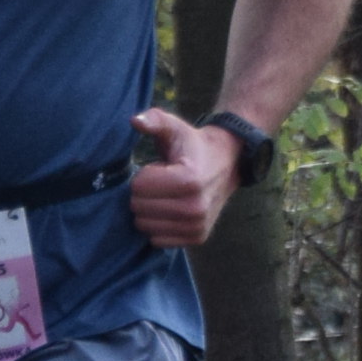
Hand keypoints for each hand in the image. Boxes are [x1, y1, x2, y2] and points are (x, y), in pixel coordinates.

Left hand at [128, 107, 241, 248]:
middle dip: (144, 194)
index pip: (137, 187)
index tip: (162, 168)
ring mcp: (197, 226)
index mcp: (189, 181)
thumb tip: (134, 120)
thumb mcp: (176, 128)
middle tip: (163, 183)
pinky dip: (158, 226)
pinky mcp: (197, 238)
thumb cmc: (193, 146)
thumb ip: (155, 120)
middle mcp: (195, 208)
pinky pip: (156, 239)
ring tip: (168, 196)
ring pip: (144, 226)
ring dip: (150, 211)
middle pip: (138, 208)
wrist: (227, 163)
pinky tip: (171, 211)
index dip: (144, 174)